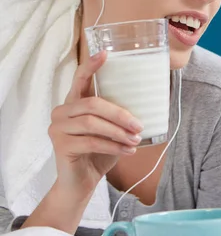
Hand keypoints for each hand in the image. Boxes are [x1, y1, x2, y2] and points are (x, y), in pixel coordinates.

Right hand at [48, 51, 143, 193]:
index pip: (80, 78)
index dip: (92, 65)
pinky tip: (128, 151)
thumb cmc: (99, 152)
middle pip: (93, 103)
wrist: (81, 182)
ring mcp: (57, 128)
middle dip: (120, 114)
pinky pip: (90, 142)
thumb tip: (147, 103)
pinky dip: (113, 146)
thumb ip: (118, 115)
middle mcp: (62, 111)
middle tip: (139, 125)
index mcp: (74, 102)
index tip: (106, 54)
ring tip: (135, 140)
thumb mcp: (111, 130)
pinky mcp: (60, 146)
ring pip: (92, 123)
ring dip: (119, 132)